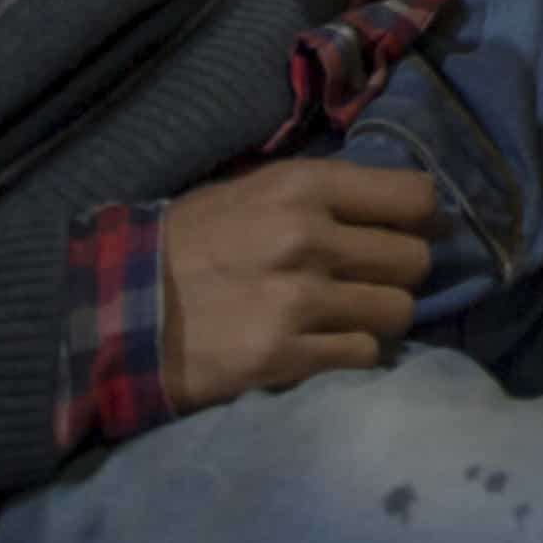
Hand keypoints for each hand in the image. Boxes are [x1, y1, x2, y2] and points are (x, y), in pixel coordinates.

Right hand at [160, 158, 439, 413]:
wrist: (117, 310)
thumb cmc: (190, 244)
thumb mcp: (254, 191)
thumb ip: (324, 195)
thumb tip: (403, 205)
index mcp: (302, 187)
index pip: (415, 196)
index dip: (425, 219)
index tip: (414, 232)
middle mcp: (308, 238)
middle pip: (415, 259)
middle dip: (402, 273)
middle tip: (375, 281)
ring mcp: (298, 300)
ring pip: (398, 311)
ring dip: (382, 317)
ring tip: (350, 317)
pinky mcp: (284, 355)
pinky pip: (363, 354)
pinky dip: (354, 353)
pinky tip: (326, 346)